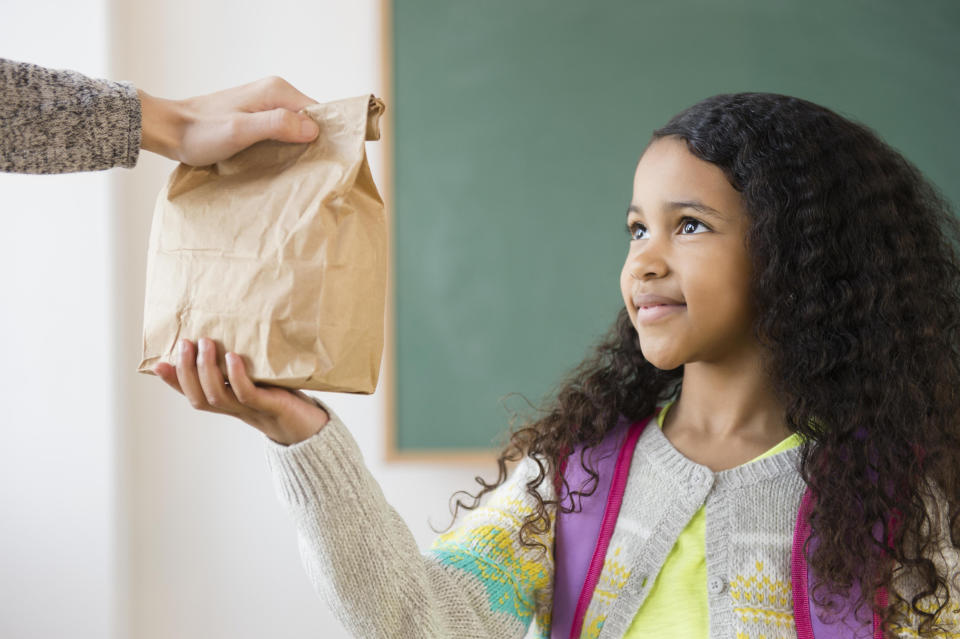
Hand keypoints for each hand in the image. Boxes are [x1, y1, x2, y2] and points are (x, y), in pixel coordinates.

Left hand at [139, 76, 320, 165]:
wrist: (169, 129)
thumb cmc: (200, 132)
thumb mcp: (240, 131)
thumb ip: (276, 125)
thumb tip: (313, 128)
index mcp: (276, 91)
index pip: (319, 111)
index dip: (325, 135)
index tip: (326, 160)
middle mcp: (275, 92)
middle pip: (310, 119)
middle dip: (313, 143)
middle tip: (312, 170)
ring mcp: (266, 104)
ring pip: (297, 127)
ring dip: (299, 147)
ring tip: (298, 169)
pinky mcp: (257, 116)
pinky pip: (283, 130)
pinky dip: (286, 146)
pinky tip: (282, 162)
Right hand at [153, 337, 329, 444]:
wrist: (310, 425)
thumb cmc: (284, 396)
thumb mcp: (258, 379)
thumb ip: (240, 367)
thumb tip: (226, 336)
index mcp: (226, 402)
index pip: (192, 394)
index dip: (173, 382)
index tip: (158, 364)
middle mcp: (233, 408)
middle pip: (199, 397)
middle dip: (187, 371)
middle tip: (186, 343)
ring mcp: (250, 409)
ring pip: (217, 396)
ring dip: (207, 370)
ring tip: (207, 344)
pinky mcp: (269, 406)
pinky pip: (247, 394)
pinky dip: (237, 377)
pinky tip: (233, 359)